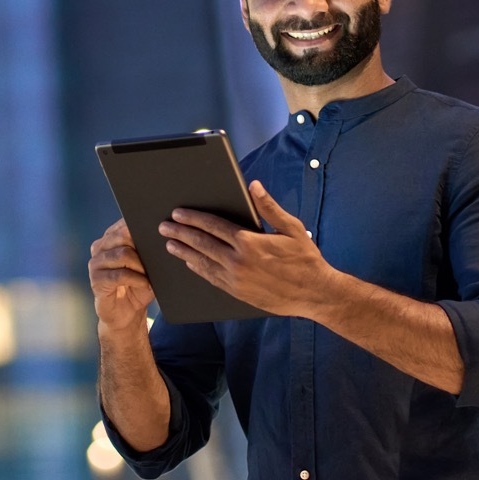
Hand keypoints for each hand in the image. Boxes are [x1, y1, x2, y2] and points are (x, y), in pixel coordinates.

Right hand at [88, 219, 156, 332]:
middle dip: (144, 247)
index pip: (126, 223)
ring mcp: (96, 263)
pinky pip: (119, 275)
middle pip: (124, 235)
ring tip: (151, 275)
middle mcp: (100, 246)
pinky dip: (137, 279)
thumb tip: (165, 236)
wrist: (126, 313)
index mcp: (111, 237)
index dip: (143, 228)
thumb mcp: (147, 265)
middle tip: (156, 260)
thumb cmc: (138, 285)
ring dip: (142, 266)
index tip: (159, 235)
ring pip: (123, 254)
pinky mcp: (96, 280)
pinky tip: (145, 284)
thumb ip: (149, 249)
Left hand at [158, 180, 334, 315]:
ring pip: (202, 263)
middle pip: (201, 243)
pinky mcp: (237, 293)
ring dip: (183, 252)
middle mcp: (238, 261)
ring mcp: (236, 279)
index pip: (213, 226)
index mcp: (249, 242)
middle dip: (180, 233)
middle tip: (164, 226)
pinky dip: (197, 269)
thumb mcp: (291, 228)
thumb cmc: (305, 258)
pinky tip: (189, 262)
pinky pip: (211, 278)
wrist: (314, 294)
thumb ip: (269, 207)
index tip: (178, 213)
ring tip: (169, 244)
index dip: (193, 218)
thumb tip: (253, 185)